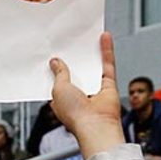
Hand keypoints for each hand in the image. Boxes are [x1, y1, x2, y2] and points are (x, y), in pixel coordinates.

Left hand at [49, 32, 122, 159]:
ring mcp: (94, 90)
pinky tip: (103, 38)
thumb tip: (55, 62)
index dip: (55, 67)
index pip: (58, 80)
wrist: (95, 125)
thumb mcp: (58, 88)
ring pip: (92, 65)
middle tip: (68, 39)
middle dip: (73, 56)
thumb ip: (59, 73)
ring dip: (90, 51)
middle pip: (76, 70)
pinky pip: (107, 64)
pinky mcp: (108, 85)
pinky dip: (106, 51)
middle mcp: (79, 95)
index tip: (52, 53)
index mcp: (63, 99)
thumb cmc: (75, 115)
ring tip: (85, 34)